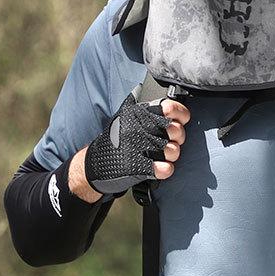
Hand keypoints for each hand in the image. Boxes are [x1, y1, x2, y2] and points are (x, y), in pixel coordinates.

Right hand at [68, 91, 189, 203]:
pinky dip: (166, 169)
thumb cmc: (115, 140)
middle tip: (171, 139)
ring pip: (173, 150)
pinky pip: (164, 168)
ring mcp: (138, 148)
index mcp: (139, 114)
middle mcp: (139, 129)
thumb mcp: (126, 117)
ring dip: (172, 154)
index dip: (180, 114)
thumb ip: (147, 110)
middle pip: (176, 130)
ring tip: (164, 154)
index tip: (179, 119)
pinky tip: (161, 167)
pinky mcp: (137, 167)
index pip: (170, 108)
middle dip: (178, 136)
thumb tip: (171, 106)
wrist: (94, 164)